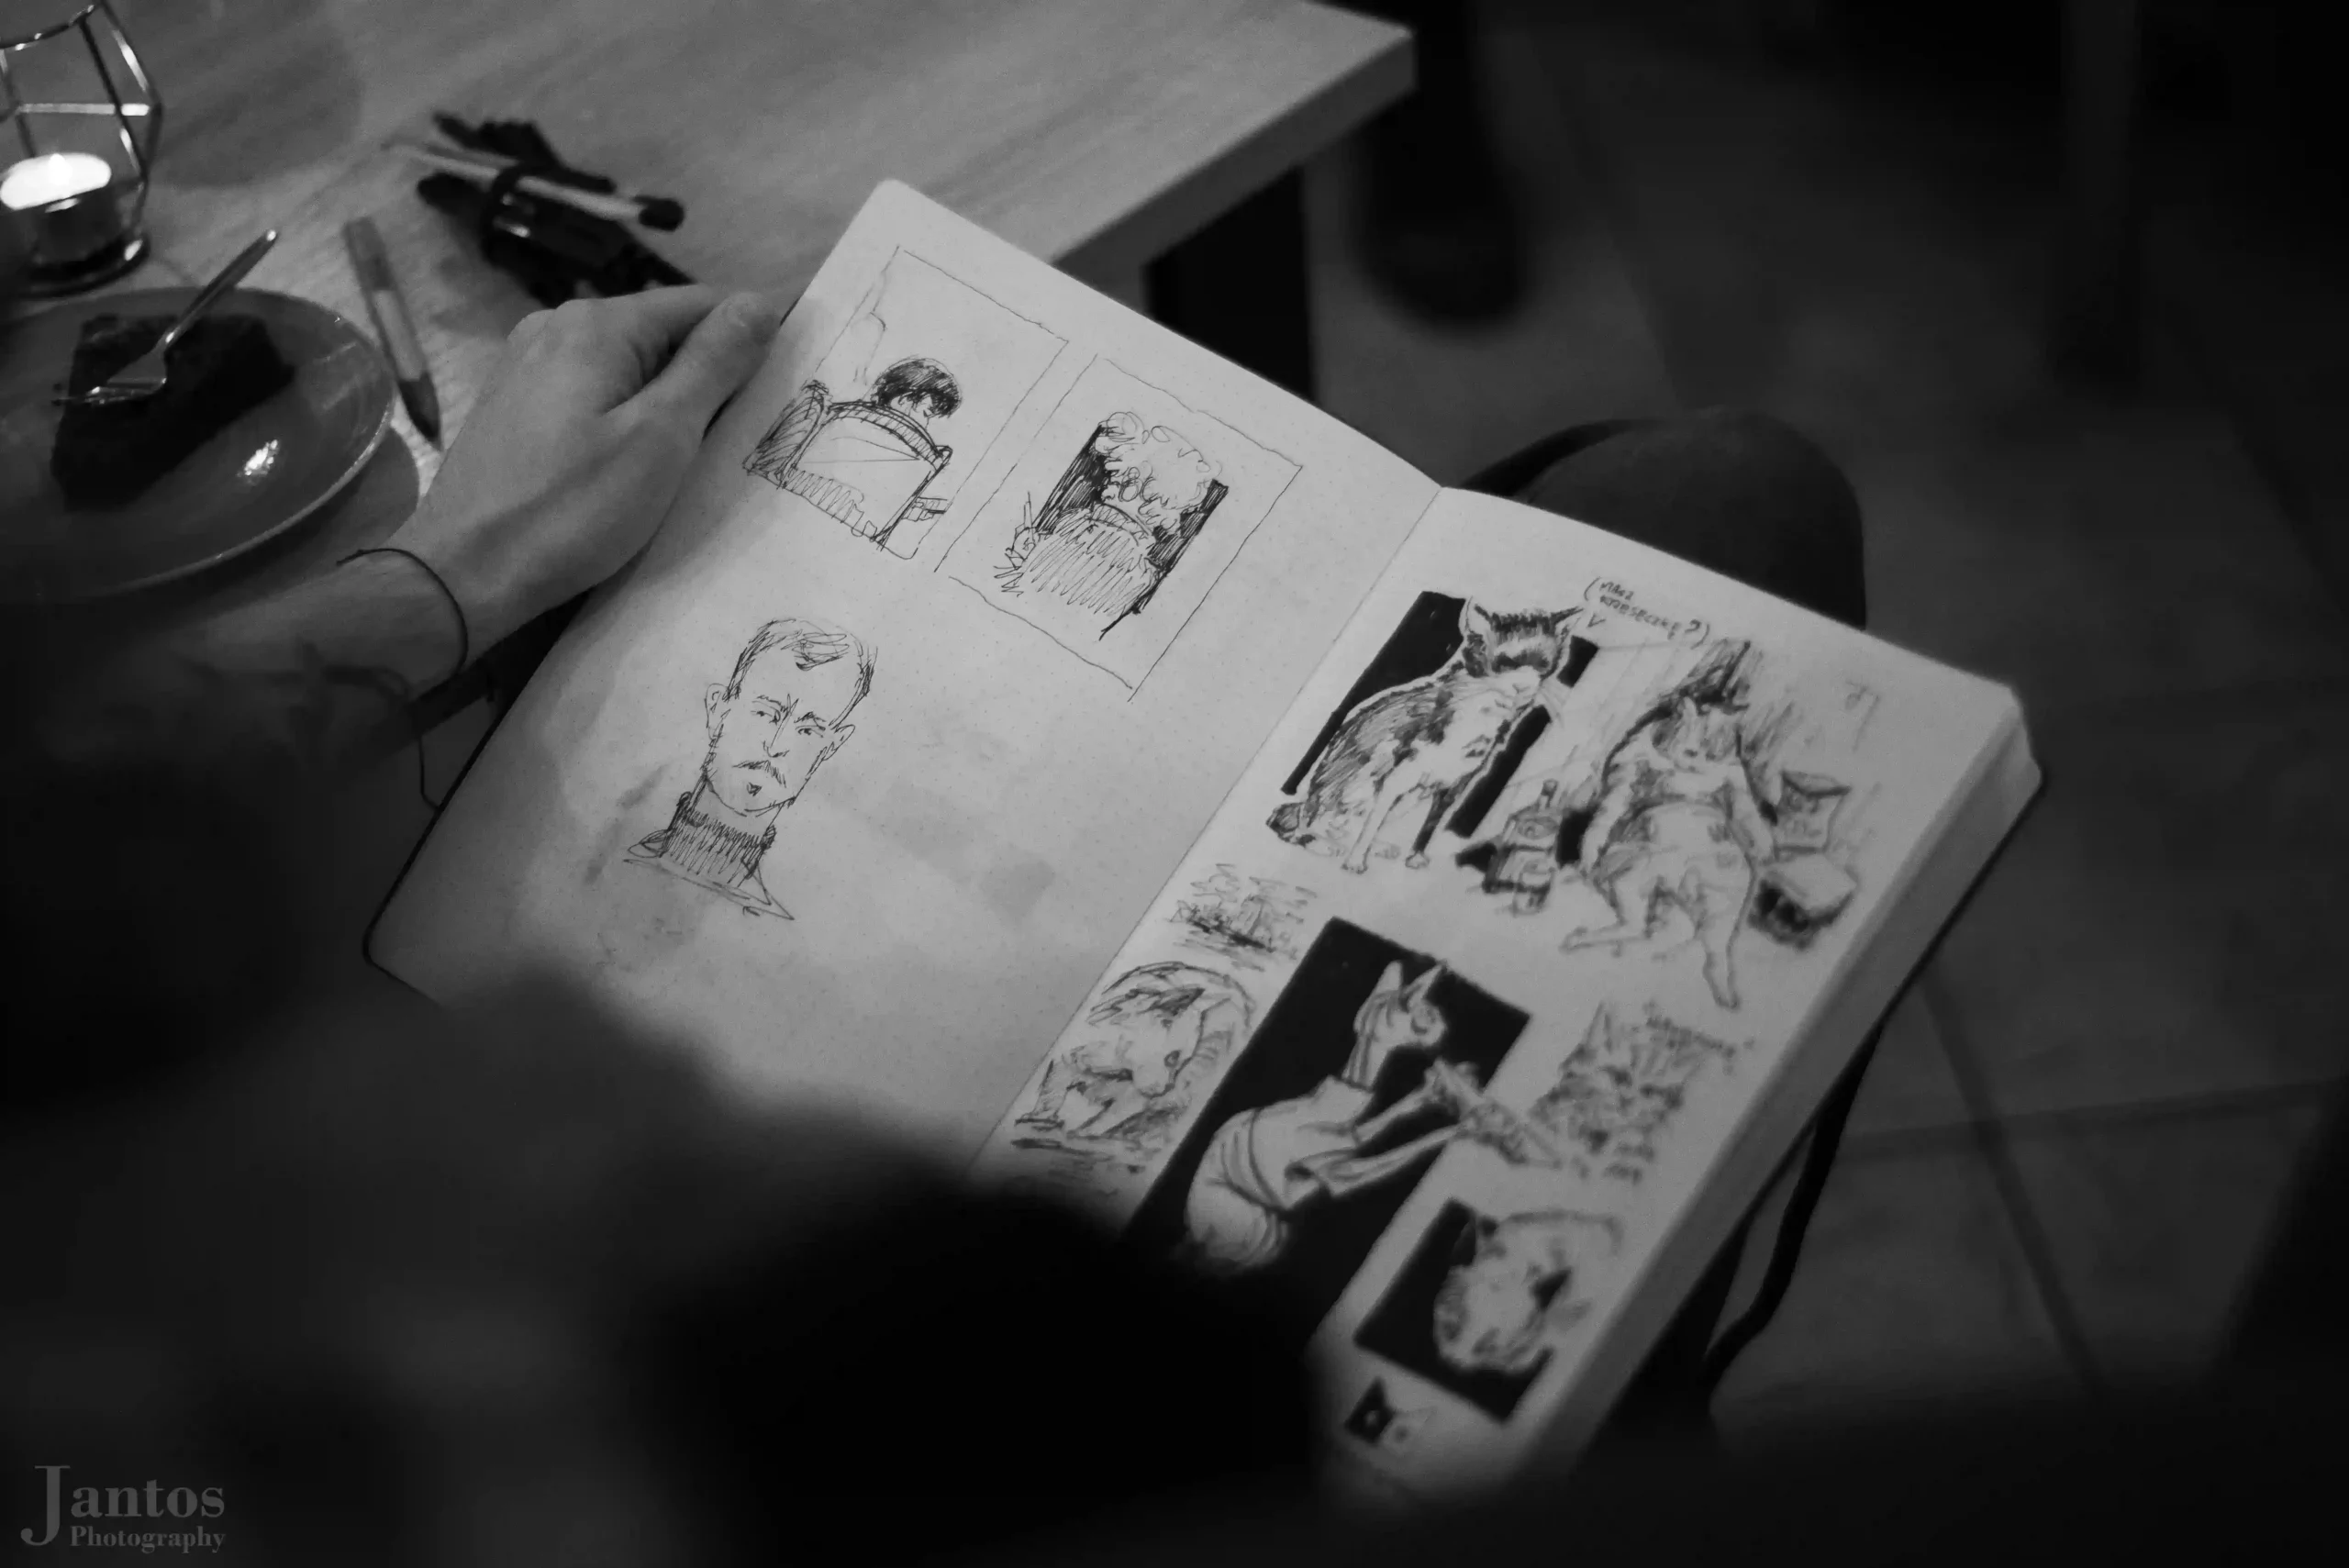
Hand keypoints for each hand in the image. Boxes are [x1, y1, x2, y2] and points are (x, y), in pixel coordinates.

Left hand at [387, 286, 781, 651]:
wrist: (463, 571)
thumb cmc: (572, 510)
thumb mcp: (661, 438)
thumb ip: (713, 365)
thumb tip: (760, 303)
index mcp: (598, 324)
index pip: (701, 304)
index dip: (753, 337)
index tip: (790, 384)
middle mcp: (557, 325)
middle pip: (662, 332)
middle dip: (710, 373)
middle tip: (746, 436)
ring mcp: (528, 363)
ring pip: (627, 365)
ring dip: (669, 400)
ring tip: (696, 457)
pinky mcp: (515, 404)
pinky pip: (593, 391)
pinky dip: (628, 416)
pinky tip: (636, 464)